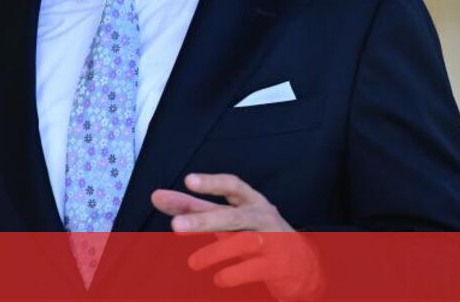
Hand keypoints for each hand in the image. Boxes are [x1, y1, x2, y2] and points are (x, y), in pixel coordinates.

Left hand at [151, 173, 321, 299]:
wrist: (302, 266)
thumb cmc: (257, 234)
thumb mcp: (229, 218)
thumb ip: (194, 208)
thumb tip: (157, 196)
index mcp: (251, 201)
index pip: (233, 185)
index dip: (212, 183)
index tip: (188, 180)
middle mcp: (263, 217)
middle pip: (232, 216)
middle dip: (203, 221)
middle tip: (174, 226)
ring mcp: (273, 241)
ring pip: (241, 243)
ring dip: (213, 253)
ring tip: (192, 263)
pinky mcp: (277, 265)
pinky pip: (251, 269)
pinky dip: (232, 274)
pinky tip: (218, 278)